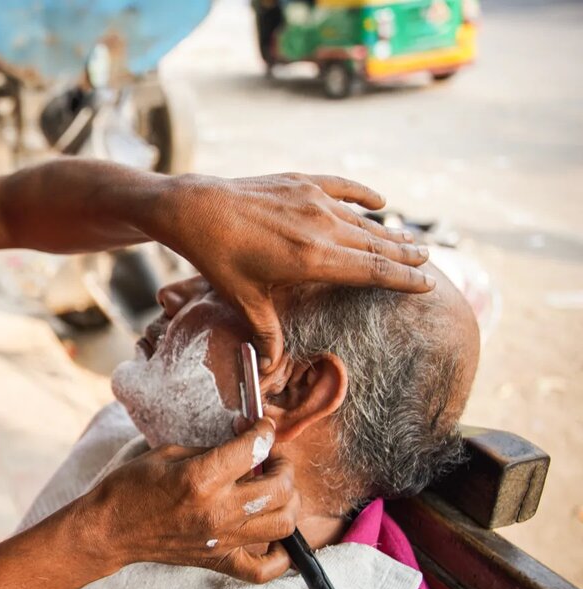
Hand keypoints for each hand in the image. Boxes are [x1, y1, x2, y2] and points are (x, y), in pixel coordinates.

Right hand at [75, 418, 298, 582]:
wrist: (109, 529)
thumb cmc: (130, 487)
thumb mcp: (168, 453)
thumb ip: (210, 450)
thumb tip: (241, 443)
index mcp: (200, 478)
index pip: (254, 450)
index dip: (265, 431)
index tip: (264, 427)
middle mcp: (217, 511)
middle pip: (280, 488)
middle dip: (283, 465)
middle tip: (272, 458)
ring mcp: (220, 540)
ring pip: (283, 524)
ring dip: (288, 502)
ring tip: (276, 490)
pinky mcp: (217, 560)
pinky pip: (264, 570)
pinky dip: (281, 556)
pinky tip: (276, 537)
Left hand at [155, 172, 431, 370]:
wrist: (196, 209)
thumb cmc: (219, 257)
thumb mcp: (245, 299)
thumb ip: (267, 332)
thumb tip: (272, 369)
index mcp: (314, 260)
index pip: (372, 270)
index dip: (403, 278)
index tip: (428, 283)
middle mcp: (321, 227)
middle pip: (376, 243)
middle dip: (405, 254)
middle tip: (428, 260)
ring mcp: (312, 201)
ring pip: (363, 218)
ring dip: (388, 230)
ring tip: (410, 239)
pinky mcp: (300, 182)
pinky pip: (343, 187)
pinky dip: (364, 195)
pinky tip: (380, 202)